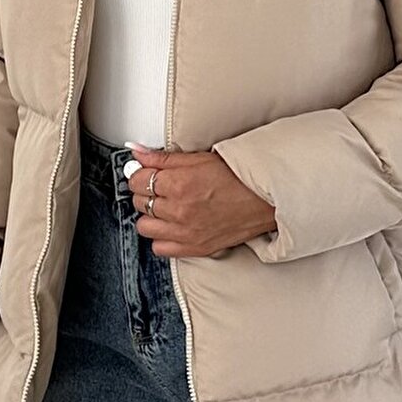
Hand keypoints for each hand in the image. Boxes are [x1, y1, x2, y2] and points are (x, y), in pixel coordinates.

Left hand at [125, 144, 276, 256]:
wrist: (264, 200)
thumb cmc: (238, 178)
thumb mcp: (199, 159)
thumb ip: (163, 158)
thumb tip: (137, 153)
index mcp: (180, 184)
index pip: (138, 181)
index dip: (139, 175)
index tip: (145, 173)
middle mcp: (180, 211)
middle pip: (139, 202)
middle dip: (145, 192)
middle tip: (159, 187)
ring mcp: (186, 232)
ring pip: (145, 226)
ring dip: (150, 215)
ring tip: (164, 207)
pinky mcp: (194, 248)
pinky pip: (160, 248)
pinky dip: (161, 238)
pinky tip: (171, 226)